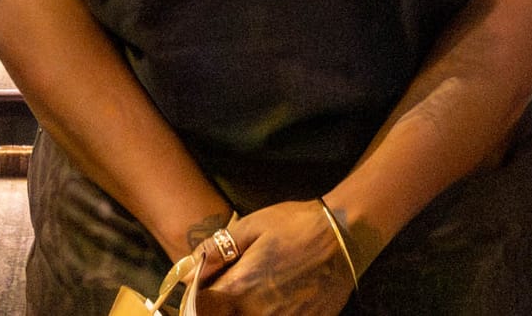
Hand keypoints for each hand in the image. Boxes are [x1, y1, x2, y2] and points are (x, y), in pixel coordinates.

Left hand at [188, 199, 354, 315]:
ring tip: (254, 290)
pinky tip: (276, 299)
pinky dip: (268, 314)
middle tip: (229, 288)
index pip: (203, 307)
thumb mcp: (251, 226)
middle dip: (219, 307)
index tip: (203, 287)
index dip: (198, 298)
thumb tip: (187, 268)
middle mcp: (259, 313)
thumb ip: (216, 250)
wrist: (344, 237)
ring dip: (242, 311)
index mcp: (241, 287)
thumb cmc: (295, 225)